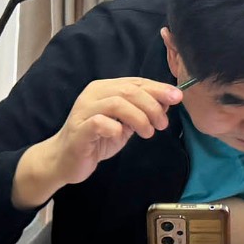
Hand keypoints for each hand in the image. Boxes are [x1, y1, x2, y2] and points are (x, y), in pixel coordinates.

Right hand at [12, 78, 180, 209]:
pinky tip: (122, 136)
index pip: (136, 82)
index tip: (177, 97)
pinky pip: (100, 122)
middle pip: (129, 90)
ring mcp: (84, 110)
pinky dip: (116, 128)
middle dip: (152, 105)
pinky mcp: (79, 129)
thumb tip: (167, 101)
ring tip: (148, 133)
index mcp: (105, 89)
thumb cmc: (97, 140)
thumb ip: (142, 111)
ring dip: (139, 118)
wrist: (65, 160)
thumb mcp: (125, 124)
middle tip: (163, 123)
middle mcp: (94, 94)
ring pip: (117, 103)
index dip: (158, 88)